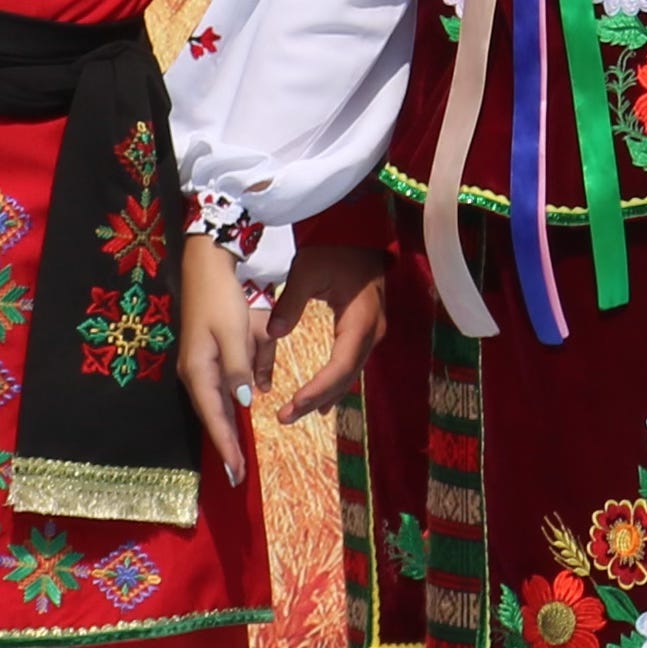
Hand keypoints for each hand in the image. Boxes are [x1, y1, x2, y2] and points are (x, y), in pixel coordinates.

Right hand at [171, 236, 278, 490]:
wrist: (206, 263)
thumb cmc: (221, 297)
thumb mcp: (235, 333)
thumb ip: (239, 369)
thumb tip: (243, 402)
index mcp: (199, 371)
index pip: (215, 418)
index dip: (227, 446)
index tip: (237, 473)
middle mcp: (197, 372)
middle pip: (214, 414)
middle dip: (227, 443)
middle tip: (238, 474)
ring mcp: (202, 362)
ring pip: (221, 398)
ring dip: (230, 423)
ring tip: (239, 452)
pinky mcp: (211, 350)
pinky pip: (228, 378)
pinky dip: (238, 391)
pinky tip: (248, 402)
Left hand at [271, 242, 394, 419]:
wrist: (356, 230)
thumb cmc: (333, 248)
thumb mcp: (307, 271)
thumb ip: (290, 303)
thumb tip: (275, 333)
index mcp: (360, 320)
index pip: (339, 366)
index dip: (317, 389)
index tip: (292, 405)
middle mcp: (371, 331)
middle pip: (345, 376)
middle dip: (317, 398)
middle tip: (286, 417)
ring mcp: (371, 331)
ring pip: (349, 373)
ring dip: (325, 394)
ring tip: (298, 413)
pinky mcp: (365, 329)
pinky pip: (350, 363)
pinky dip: (334, 382)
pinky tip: (321, 398)